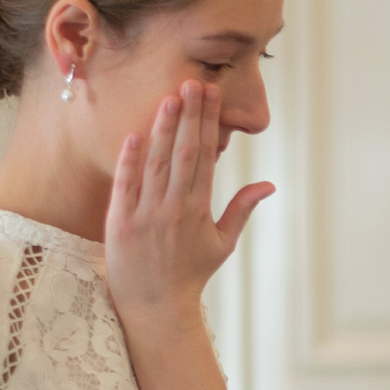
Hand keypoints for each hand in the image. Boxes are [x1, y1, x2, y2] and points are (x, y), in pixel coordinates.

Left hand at [102, 80, 273, 331]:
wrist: (156, 306)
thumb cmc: (189, 275)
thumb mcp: (222, 244)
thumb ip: (242, 210)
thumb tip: (269, 185)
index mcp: (199, 210)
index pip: (205, 157)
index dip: (208, 123)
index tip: (211, 95)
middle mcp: (174, 209)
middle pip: (183, 153)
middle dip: (189, 116)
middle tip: (194, 82)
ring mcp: (146, 214)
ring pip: (156, 163)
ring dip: (162, 128)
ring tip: (168, 97)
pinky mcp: (121, 222)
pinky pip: (126, 184)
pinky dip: (130, 159)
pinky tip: (135, 134)